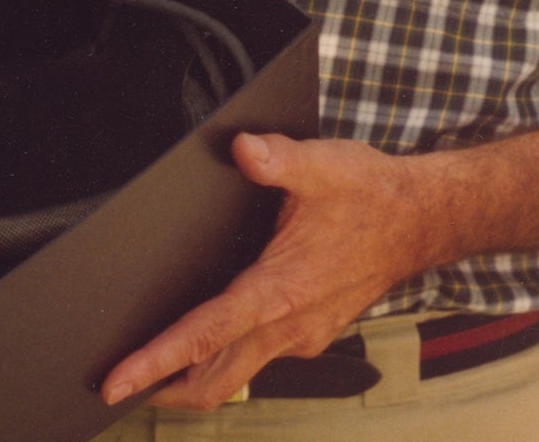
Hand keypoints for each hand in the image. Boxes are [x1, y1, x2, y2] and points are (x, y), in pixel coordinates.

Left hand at [101, 132, 432, 411]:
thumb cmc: (371, 194)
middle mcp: (290, 324)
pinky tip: (208, 338)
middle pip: (214, 378)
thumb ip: (277, 159)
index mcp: (281, 290)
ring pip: (237, 373)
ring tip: (151, 371)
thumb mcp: (322, 165)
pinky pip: (259, 355)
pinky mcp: (310, 330)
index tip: (117, 383)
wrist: (422, 220)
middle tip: (116, 389)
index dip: (157, 361)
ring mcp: (302, 334)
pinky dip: (225, 358)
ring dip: (194, 378)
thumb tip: (242, 149)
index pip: (205, 335)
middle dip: (163, 389)